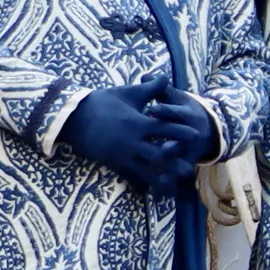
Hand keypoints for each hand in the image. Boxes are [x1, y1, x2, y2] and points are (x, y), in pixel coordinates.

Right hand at [67, 84, 207, 190]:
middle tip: (191, 171)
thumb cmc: (102, 102)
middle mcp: (132, 141)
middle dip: (175, 164)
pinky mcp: (113, 163)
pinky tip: (151, 192)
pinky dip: (141, 184)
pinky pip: (130, 177)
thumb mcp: (127, 94)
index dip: (181, 132)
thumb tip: (167, 76)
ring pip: (145, 172)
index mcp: (138, 123)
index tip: (197, 135)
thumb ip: (150, 89)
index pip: (165, 128)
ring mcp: (122, 155)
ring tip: (174, 190)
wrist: (72, 116)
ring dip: (160, 180)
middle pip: (159, 156)